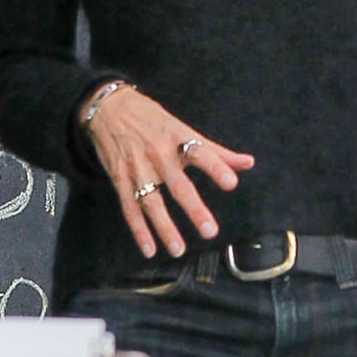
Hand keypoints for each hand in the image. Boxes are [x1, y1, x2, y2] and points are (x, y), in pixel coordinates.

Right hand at [81, 84, 253, 259]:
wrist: (107, 108)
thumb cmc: (151, 119)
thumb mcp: (183, 128)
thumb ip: (216, 151)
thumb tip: (249, 162)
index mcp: (177, 138)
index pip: (200, 152)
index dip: (216, 167)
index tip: (232, 182)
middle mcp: (158, 154)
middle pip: (177, 184)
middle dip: (193, 208)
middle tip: (209, 230)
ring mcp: (137, 168)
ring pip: (151, 202)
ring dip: (164, 227)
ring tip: (178, 249)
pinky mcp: (120, 178)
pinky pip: (129, 207)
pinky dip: (139, 230)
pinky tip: (149, 249)